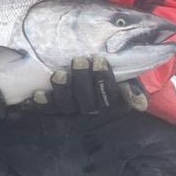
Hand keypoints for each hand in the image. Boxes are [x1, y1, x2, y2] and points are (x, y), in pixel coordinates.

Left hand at [31, 55, 147, 113]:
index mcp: (113, 107)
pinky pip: (48, 113)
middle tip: (80, 60)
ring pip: (66, 106)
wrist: (96, 108)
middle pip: (86, 101)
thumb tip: (137, 103)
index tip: (99, 60)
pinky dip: (43, 104)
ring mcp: (73, 115)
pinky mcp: (55, 115)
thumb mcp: (125, 86)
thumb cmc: (112, 87)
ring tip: (59, 74)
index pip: (109, 96)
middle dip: (82, 79)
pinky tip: (37, 94)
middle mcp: (92, 113)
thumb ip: (131, 90)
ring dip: (63, 90)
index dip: (104, 79)